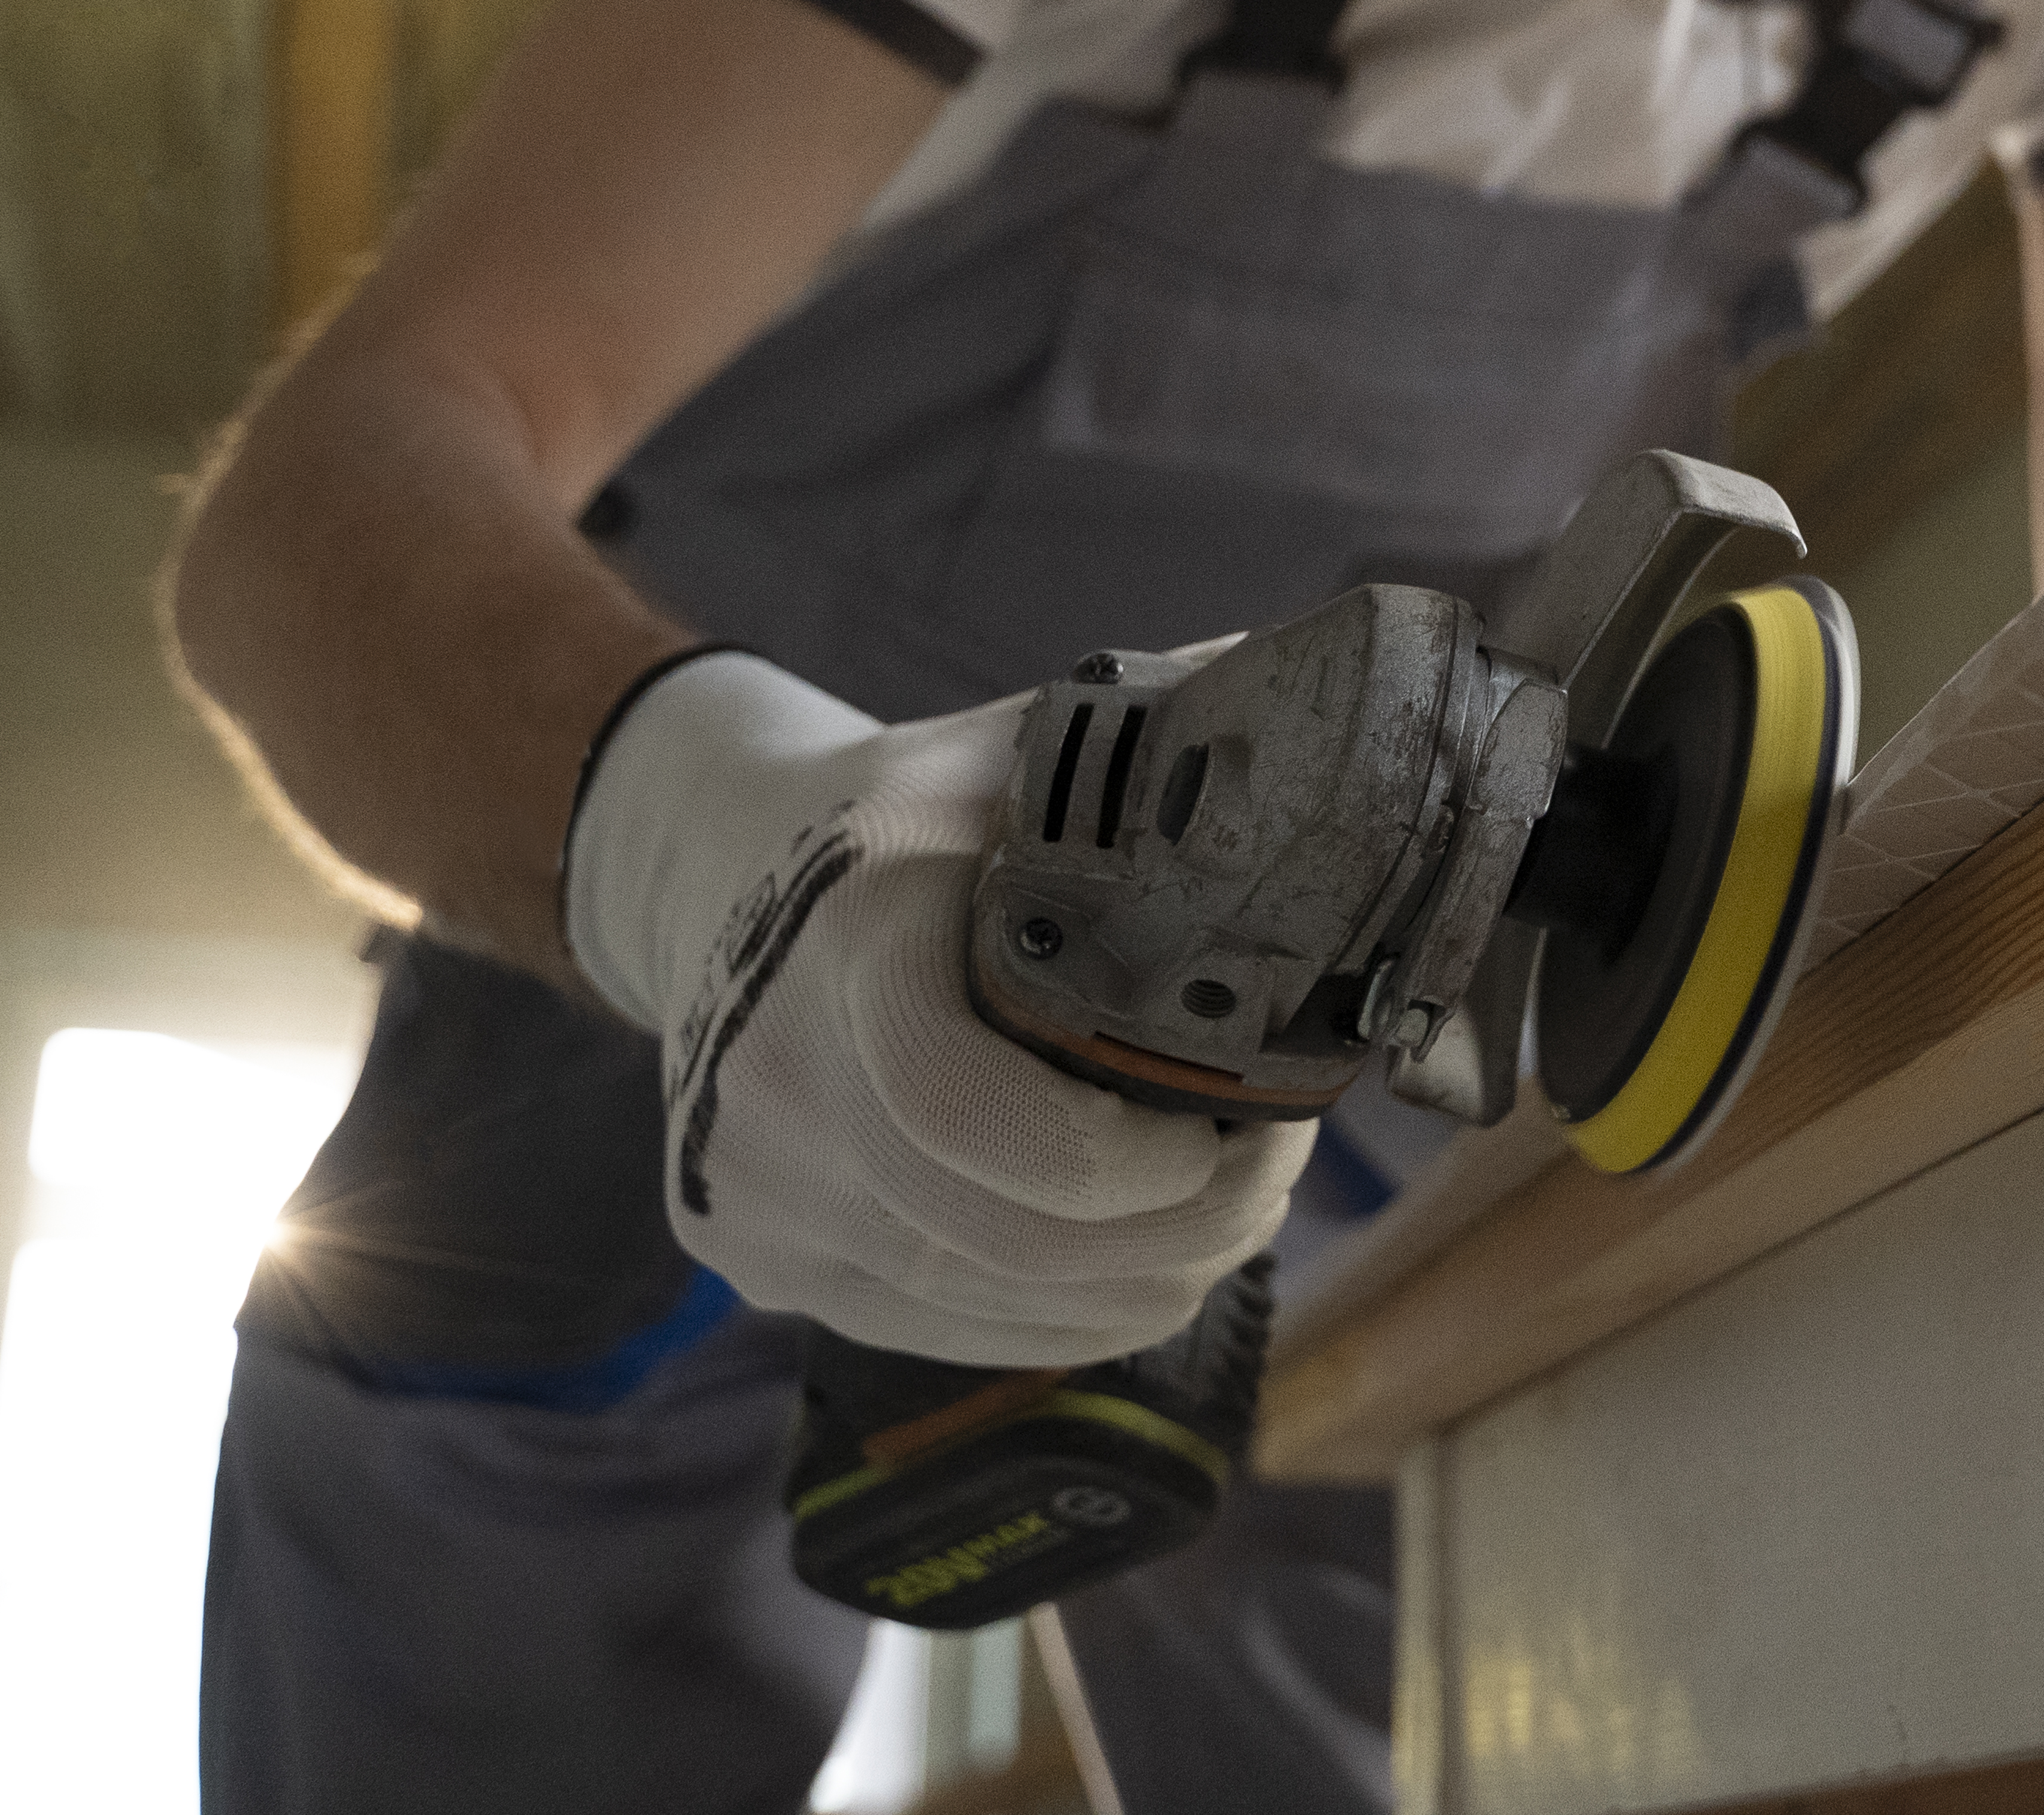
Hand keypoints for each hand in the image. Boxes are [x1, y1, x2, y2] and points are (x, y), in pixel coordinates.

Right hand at [563, 650, 1303, 1363]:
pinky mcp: (762, 1267)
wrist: (715, 873)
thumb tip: (1328, 707)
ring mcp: (757, 1195)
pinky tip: (1133, 1245)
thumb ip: (1162, 742)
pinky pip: (963, 1336)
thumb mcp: (1012, 750)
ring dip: (1150, 1274)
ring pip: (1009, 1309)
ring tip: (1224, 1198)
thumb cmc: (904, 814)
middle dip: (1192, 1225)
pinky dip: (1073, 1309)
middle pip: (1019, 1241)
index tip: (1230, 1120)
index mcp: (847, 941)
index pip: (978, 1115)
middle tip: (1273, 1163)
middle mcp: (777, 1087)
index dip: (1134, 1159)